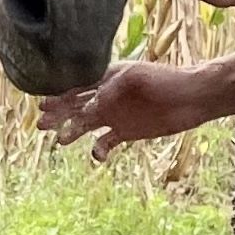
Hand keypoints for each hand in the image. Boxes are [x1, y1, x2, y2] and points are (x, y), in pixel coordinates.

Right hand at [37, 60, 212, 160]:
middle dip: (58, 114)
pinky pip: (106, 142)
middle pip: (76, 106)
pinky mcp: (127, 132)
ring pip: (86, 125)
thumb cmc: (166, 80)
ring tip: (60, 141)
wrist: (194, 97)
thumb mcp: (136, 80)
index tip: (41, 102)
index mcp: (107, 78)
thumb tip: (86, 109)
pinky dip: (98, 150)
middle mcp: (107, 97)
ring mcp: (116, 115)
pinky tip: (98, 155)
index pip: (77, 86)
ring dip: (72, 132)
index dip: (58, 95)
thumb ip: (109, 92)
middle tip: (41, 124)